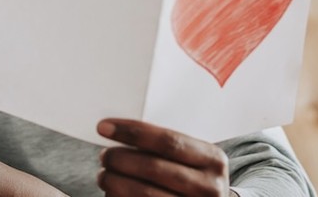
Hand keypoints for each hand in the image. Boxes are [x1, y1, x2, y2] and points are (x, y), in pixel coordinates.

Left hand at [97, 119, 230, 196]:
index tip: (104, 127)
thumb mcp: (194, 159)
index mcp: (212, 160)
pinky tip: (112, 193)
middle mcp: (209, 187)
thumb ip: (166, 147)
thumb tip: (119, 133)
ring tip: (104, 176)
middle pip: (153, 168)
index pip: (168, 141)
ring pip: (145, 194)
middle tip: (105, 156)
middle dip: (120, 159)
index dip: (132, 132)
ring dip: (116, 183)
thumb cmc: (194, 177)